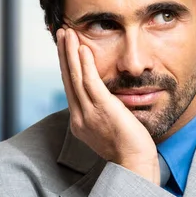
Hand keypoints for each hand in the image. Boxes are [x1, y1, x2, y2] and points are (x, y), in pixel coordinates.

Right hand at [56, 27, 159, 185]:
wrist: (134, 163)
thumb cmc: (127, 149)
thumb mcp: (108, 129)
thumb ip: (102, 113)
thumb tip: (105, 100)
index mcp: (80, 121)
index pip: (70, 87)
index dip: (67, 65)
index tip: (65, 48)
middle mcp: (79, 116)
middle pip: (68, 78)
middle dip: (64, 53)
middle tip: (61, 33)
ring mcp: (89, 112)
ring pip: (76, 76)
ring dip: (71, 52)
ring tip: (68, 33)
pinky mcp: (102, 108)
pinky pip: (90, 82)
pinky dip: (85, 64)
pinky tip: (82, 49)